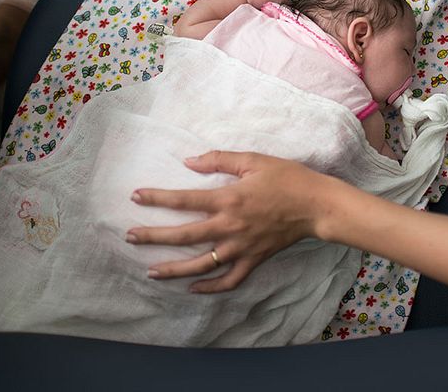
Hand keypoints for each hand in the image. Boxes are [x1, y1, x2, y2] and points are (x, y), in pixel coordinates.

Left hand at [127, 151, 331, 292]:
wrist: (317, 205)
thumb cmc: (287, 178)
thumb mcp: (253, 160)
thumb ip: (219, 159)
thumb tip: (189, 161)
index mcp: (228, 199)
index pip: (184, 200)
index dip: (157, 198)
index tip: (135, 197)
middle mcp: (230, 226)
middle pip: (184, 235)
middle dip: (154, 237)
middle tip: (130, 238)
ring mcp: (241, 247)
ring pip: (201, 264)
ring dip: (174, 269)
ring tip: (152, 272)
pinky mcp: (254, 260)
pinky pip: (229, 280)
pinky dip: (210, 287)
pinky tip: (192, 288)